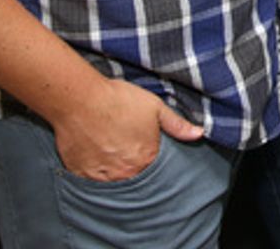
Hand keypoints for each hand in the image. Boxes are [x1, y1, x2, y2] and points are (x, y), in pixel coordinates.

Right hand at [51, 77, 203, 180]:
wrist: (80, 100)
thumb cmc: (118, 101)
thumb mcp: (155, 107)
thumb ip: (177, 124)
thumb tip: (199, 133)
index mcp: (146, 159)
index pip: (155, 170)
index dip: (152, 159)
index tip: (146, 148)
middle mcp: (125, 173)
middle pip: (134, 177)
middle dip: (134, 166)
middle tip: (126, 147)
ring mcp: (101, 176)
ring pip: (113, 180)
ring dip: (115, 170)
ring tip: (110, 149)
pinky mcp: (80, 174)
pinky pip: (91, 180)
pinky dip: (95, 171)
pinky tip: (95, 154)